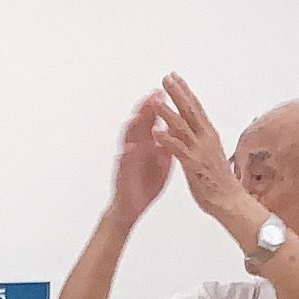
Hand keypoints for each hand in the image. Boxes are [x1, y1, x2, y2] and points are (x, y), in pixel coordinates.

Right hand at [109, 96, 173, 222]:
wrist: (131, 208)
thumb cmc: (145, 185)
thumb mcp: (162, 161)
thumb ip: (167, 143)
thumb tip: (176, 125)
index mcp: (147, 145)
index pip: (152, 121)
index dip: (158, 106)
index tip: (166, 91)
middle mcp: (135, 149)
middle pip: (140, 125)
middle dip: (146, 110)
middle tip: (154, 95)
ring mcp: (127, 161)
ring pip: (128, 141)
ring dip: (133, 129)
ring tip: (139, 116)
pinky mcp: (122, 175)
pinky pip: (124, 165)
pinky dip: (126, 156)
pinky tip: (129, 148)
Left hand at [156, 75, 262, 249]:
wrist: (230, 201)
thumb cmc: (219, 182)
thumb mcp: (209, 154)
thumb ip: (200, 140)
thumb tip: (193, 129)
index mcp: (209, 135)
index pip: (196, 108)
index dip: (185, 92)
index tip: (175, 78)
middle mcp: (205, 138)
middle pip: (190, 110)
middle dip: (177, 93)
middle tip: (166, 78)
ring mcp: (199, 151)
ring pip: (182, 127)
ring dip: (168, 112)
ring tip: (156, 101)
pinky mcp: (193, 165)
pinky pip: (178, 150)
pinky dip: (167, 140)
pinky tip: (156, 132)